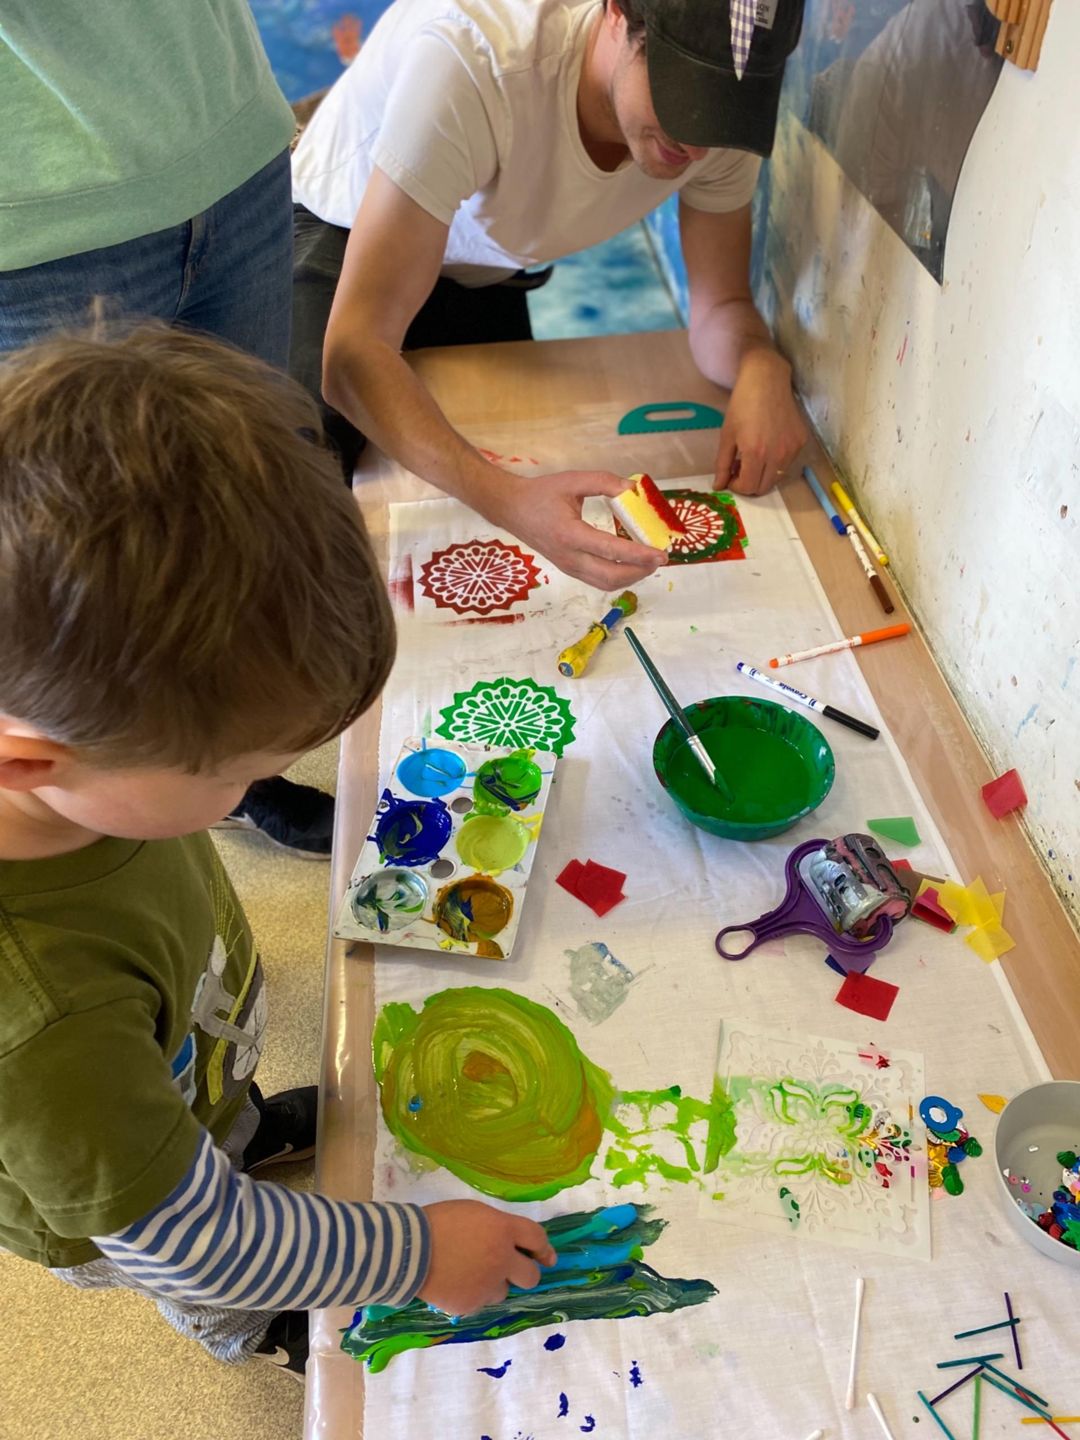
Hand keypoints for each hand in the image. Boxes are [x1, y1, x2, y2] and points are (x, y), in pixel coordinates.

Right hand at [418, 1199, 556, 1315]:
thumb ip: (499, 1227)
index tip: (546, 1256)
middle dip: (526, 1273)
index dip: (544, 1248)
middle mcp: (502, 1260)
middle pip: (531, 1276)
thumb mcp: (475, 1213)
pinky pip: (481, 1301)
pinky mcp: (472, 1305)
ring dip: (495, 1284)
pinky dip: (473, 1294)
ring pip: (504, 1291)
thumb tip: (512, 1242)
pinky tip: (456, 1283)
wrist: (408, 1250)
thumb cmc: (440, 1222)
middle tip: (514, 1271)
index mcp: (504, 1231)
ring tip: (470, 1273)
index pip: (537, 1239)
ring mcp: (487, 1286)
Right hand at [484, 470, 667, 589]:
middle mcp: (569, 557)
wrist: (512, 510)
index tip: (661, 554)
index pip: (611, 550)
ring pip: (606, 583)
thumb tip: (632, 489)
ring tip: (648, 563)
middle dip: (640, 571)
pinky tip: (631, 564)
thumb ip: (603, 481)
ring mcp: (569, 567)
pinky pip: (598, 581)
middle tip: (659, 559)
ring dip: (631, 577)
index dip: (639, 555)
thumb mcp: (572, 480)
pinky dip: (619, 576)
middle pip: (612, 576)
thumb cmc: (541, 494)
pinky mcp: (569, 569)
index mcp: (570, 534)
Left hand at [714, 350, 807, 496]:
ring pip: (777, 477)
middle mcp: (777, 455)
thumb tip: (719, 486)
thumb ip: (722, 464)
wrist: (766, 380)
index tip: (732, 476)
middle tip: (741, 469)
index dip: (737, 486)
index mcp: (756, 453)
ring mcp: (792, 449)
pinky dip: (776, 461)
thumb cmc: (742, 405)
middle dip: (750, 483)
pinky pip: (787, 462)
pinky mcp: (801, 442)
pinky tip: (769, 444)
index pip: (749, 487)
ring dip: (763, 473)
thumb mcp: (727, 435)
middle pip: (764, 487)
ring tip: (754, 456)